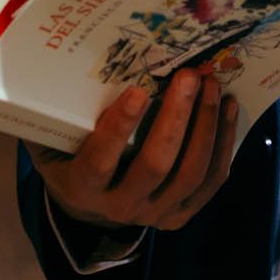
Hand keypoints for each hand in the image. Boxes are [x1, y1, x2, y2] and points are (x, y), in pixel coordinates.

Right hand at [24, 68, 239, 232]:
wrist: (88, 206)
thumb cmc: (68, 156)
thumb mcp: (51, 140)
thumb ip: (54, 114)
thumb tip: (56, 64)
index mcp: (82, 187)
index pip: (100, 161)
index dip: (119, 128)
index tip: (137, 91)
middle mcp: (119, 207)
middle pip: (155, 165)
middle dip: (176, 118)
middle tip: (189, 76)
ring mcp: (155, 214)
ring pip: (190, 174)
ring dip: (205, 126)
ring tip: (212, 85)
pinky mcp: (180, 214)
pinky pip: (211, 181)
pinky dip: (223, 143)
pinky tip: (228, 108)